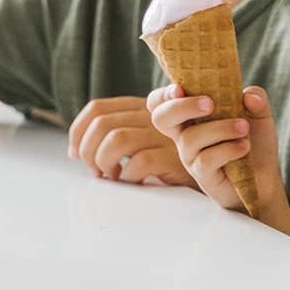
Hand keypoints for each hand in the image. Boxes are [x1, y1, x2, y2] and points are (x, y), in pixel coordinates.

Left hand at [67, 96, 196, 185]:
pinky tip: (130, 182)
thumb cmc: (172, 155)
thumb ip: (116, 134)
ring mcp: (163, 135)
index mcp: (140, 107)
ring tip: (110, 176)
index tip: (75, 152)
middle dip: (87, 150)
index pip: (97, 108)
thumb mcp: (145, 136)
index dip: (78, 130)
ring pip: (117, 140)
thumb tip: (74, 150)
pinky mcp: (173, 157)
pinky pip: (139, 163)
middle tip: (95, 170)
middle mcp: (151, 116)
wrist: (216, 165)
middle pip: (102, 125)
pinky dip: (127, 176)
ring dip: (104, 161)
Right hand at [147, 83, 289, 225]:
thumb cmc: (254, 143)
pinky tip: (244, 147)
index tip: (180, 87)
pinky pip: (206, 159)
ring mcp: (191, 156)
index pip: (160, 103)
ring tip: (243, 128)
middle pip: (161, 118)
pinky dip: (228, 149)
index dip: (164, 94)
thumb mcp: (259, 114)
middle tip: (210, 104)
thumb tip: (248, 96)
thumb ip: (256, 99)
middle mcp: (185, 135)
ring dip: (220, 128)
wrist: (265, 178)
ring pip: (190, 138)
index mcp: (191, 116)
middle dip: (181, 107)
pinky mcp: (202, 175)